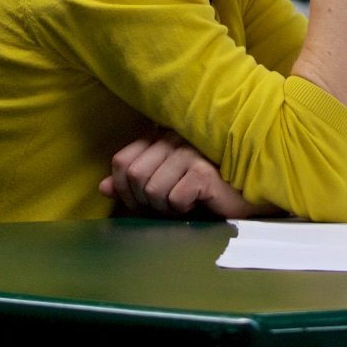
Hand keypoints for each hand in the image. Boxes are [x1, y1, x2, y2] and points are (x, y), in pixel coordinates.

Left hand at [99, 128, 249, 218]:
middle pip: (132, 175)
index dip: (122, 188)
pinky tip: (197, 204)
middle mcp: (172, 138)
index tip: (139, 203)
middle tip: (163, 207)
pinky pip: (173, 198)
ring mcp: (188, 152)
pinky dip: (181, 210)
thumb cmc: (202, 192)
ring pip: (151, 189)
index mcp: (159, 137)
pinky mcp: (202, 172)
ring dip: (164, 208)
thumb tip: (102, 188)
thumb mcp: (162, 186)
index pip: (120, 161)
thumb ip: (132, 184)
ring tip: (183, 205)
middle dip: (143, 201)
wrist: (244, 196)